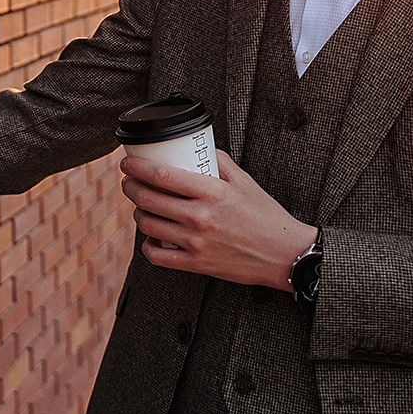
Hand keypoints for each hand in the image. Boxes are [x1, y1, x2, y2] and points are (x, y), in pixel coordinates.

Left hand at [120, 151, 316, 289]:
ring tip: (142, 206)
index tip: (128, 163)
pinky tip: (152, 238)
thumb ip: (220, 162)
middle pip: (149, 199)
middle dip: (131, 187)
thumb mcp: (245, 182)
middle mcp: (200, 217)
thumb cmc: (266, 216)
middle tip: (129, 182)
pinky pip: (158, 257)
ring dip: (139, 213)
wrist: (284, 255)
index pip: (163, 176)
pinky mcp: (196, 264)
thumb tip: (198, 149)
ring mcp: (196, 243)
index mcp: (212, 192)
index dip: (138, 168)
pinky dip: (148, 246)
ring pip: (149, 226)